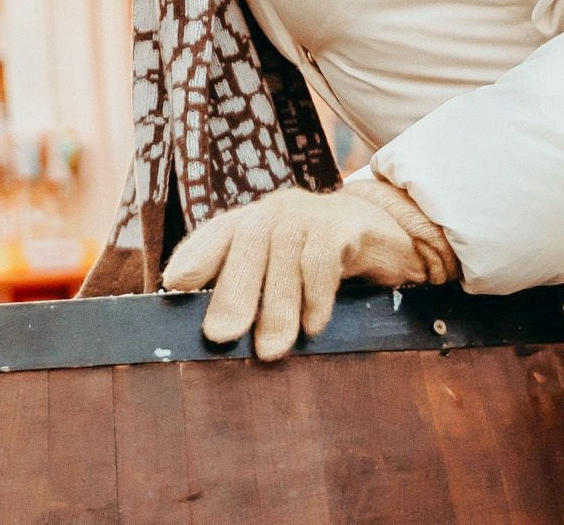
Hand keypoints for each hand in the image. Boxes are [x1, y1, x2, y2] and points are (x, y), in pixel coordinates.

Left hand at [163, 179, 457, 360]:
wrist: (388, 234)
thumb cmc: (322, 261)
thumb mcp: (284, 271)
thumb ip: (254, 289)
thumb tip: (216, 334)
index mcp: (254, 221)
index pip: (218, 232)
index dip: (196, 256)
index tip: (175, 285)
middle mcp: (277, 211)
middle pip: (247, 242)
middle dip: (233, 291)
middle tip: (220, 336)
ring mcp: (310, 214)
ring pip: (284, 255)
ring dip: (276, 307)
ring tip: (270, 351)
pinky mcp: (345, 226)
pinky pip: (323, 260)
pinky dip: (316, 297)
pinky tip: (314, 327)